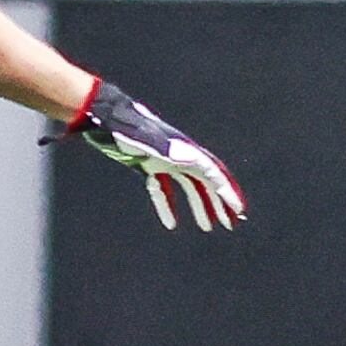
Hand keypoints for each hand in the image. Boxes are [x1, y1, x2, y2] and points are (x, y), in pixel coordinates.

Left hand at [68, 80, 244, 231]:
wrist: (107, 117)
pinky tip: (171, 223)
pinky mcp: (148, 165)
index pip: (213, 175)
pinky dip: (168, 204)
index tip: (238, 211)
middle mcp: (178, 155)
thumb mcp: (149, 141)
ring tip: (207, 227)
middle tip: (230, 225)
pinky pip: (164, 188)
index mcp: (184, 151)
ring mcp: (164, 160)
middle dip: (220, 203)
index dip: (227, 193)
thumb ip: (169, 150)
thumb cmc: (129, 129)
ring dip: (200, 206)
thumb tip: (191, 160)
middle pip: (206, 182)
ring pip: (189, 186)